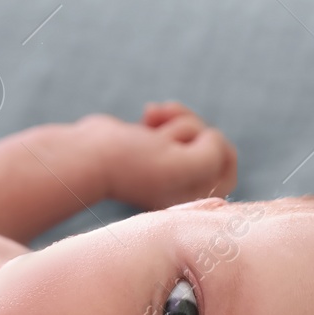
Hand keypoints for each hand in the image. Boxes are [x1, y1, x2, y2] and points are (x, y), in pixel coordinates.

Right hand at [82, 102, 237, 210]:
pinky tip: (148, 113)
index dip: (216, 148)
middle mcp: (179, 187)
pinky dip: (163, 114)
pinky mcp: (148, 147)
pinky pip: (171, 122)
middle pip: (212, 145)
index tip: (193, 144)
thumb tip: (209, 136)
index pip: (227, 169)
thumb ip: (217, 153)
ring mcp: (163, 166)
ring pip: (191, 129)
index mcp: (191, 201)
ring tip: (152, 118)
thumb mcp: (190, 165)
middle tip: (168, 134)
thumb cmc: (134, 163)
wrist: (86, 155)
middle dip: (193, 129)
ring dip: (176, 118)